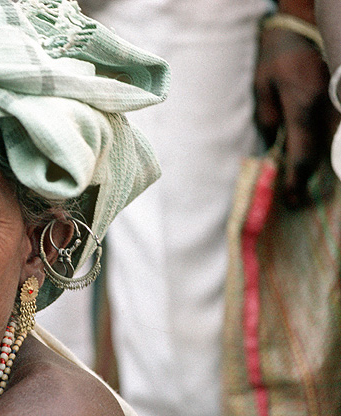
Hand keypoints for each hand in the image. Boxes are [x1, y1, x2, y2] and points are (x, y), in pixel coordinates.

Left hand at [254, 26, 335, 206]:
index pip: (302, 152)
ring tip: (300, 189)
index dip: (296, 178)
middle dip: (306, 179)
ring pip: (330, 146)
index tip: (290, 198)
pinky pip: (332, 134)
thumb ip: (267, 118)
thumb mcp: (262, 87)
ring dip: (316, 167)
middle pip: (320, 153)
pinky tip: (310, 164)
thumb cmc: (275, 61)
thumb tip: (272, 147)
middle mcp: (326, 109)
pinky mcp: (338, 105)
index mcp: (303, 105)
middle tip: (294, 201)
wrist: (299, 35)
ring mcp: (336, 107)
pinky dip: (323, 151)